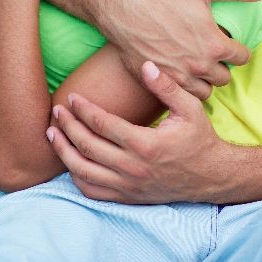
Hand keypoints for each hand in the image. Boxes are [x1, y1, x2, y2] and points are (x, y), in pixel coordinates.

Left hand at [48, 62, 235, 202]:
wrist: (210, 176)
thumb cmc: (199, 138)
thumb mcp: (190, 107)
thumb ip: (167, 86)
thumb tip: (146, 65)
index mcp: (145, 144)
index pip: (103, 125)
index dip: (84, 110)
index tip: (72, 97)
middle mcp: (132, 167)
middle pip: (87, 146)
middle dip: (67, 126)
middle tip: (56, 110)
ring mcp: (127, 185)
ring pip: (83, 171)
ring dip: (64, 152)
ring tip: (52, 134)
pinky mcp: (127, 196)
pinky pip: (92, 191)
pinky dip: (76, 176)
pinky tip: (69, 160)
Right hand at [108, 0, 261, 99]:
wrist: (124, 9)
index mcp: (214, 45)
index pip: (242, 58)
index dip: (239, 50)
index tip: (232, 44)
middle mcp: (199, 66)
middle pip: (225, 78)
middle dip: (223, 66)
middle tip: (214, 54)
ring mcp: (179, 77)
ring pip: (205, 92)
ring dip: (206, 81)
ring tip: (199, 66)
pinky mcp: (159, 82)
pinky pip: (181, 95)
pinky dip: (185, 88)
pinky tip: (180, 73)